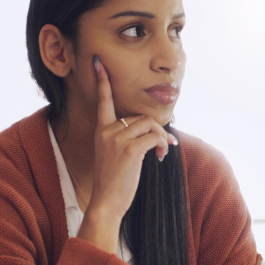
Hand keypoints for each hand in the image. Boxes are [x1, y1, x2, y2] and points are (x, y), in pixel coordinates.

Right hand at [90, 54, 178, 219]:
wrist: (106, 203)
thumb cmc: (113, 182)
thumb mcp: (114, 155)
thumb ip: (126, 139)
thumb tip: (153, 132)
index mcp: (101, 130)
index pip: (103, 101)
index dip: (103, 81)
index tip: (99, 62)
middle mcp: (107, 131)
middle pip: (141, 117)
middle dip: (157, 130)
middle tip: (165, 146)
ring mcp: (117, 139)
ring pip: (150, 125)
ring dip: (162, 138)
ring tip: (163, 153)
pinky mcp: (129, 150)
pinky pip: (154, 137)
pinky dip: (163, 145)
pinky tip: (161, 157)